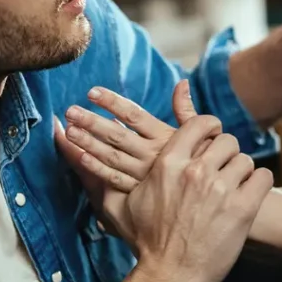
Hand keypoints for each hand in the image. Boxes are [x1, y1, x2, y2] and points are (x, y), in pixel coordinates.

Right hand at [55, 111, 272, 281]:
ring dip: (241, 171)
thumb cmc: (145, 239)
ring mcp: (221, 189)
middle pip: (226, 140)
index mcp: (168, 163)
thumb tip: (59, 135)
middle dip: (226, 152)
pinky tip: (249, 195)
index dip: (210, 127)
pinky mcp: (243, 208)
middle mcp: (195, 171)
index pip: (201, 123)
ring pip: (244, 159)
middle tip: (224, 166)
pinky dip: (259, 184)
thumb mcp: (120, 200)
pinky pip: (262, 178)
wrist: (169, 276)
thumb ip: (95, 165)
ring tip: (234, 185)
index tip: (211, 136)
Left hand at [59, 80, 201, 192]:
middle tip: (71, 110)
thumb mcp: (200, 134)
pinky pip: (114, 179)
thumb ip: (186, 110)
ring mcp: (144, 175)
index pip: (134, 114)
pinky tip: (80, 157)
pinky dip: (97, 168)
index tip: (92, 92)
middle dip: (92, 121)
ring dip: (88, 143)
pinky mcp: (140, 193)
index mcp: (165, 136)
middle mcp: (153, 154)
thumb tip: (182, 83)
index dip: (113, 102)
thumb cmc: (205, 161)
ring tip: (69, 130)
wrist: (212, 197)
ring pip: (112, 156)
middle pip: (117, 135)